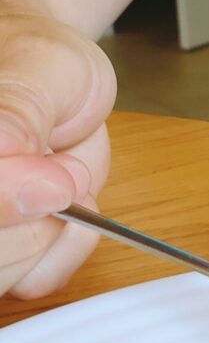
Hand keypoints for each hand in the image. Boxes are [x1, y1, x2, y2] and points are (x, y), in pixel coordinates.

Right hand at [0, 14, 114, 298]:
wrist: (54, 76)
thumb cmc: (38, 60)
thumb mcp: (41, 64)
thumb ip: (19, 108)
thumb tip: (4, 150)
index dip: (5, 200)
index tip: (52, 177)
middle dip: (34, 217)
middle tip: (61, 168)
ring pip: (1, 277)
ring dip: (52, 233)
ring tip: (59, 177)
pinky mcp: (3, 254)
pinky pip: (32, 282)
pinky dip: (66, 250)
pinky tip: (67, 211)